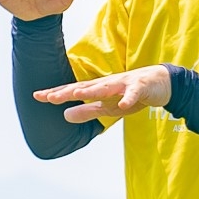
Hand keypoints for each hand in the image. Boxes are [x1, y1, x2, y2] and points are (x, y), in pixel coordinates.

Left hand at [35, 65, 171, 123]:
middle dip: (68, 91)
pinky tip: (122, 104)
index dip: (57, 94)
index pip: (73, 91)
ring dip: (92, 91)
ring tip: (77, 95)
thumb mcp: (108, 107)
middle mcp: (107, 83)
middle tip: (50, 97)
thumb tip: (64, 116)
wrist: (160, 83)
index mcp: (98, 89)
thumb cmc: (130, 94)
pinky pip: (133, 94)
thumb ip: (87, 111)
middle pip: (85, 87)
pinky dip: (128, 98)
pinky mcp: (141, 87)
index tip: (37, 96)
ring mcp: (124, 84)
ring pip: (107, 87)